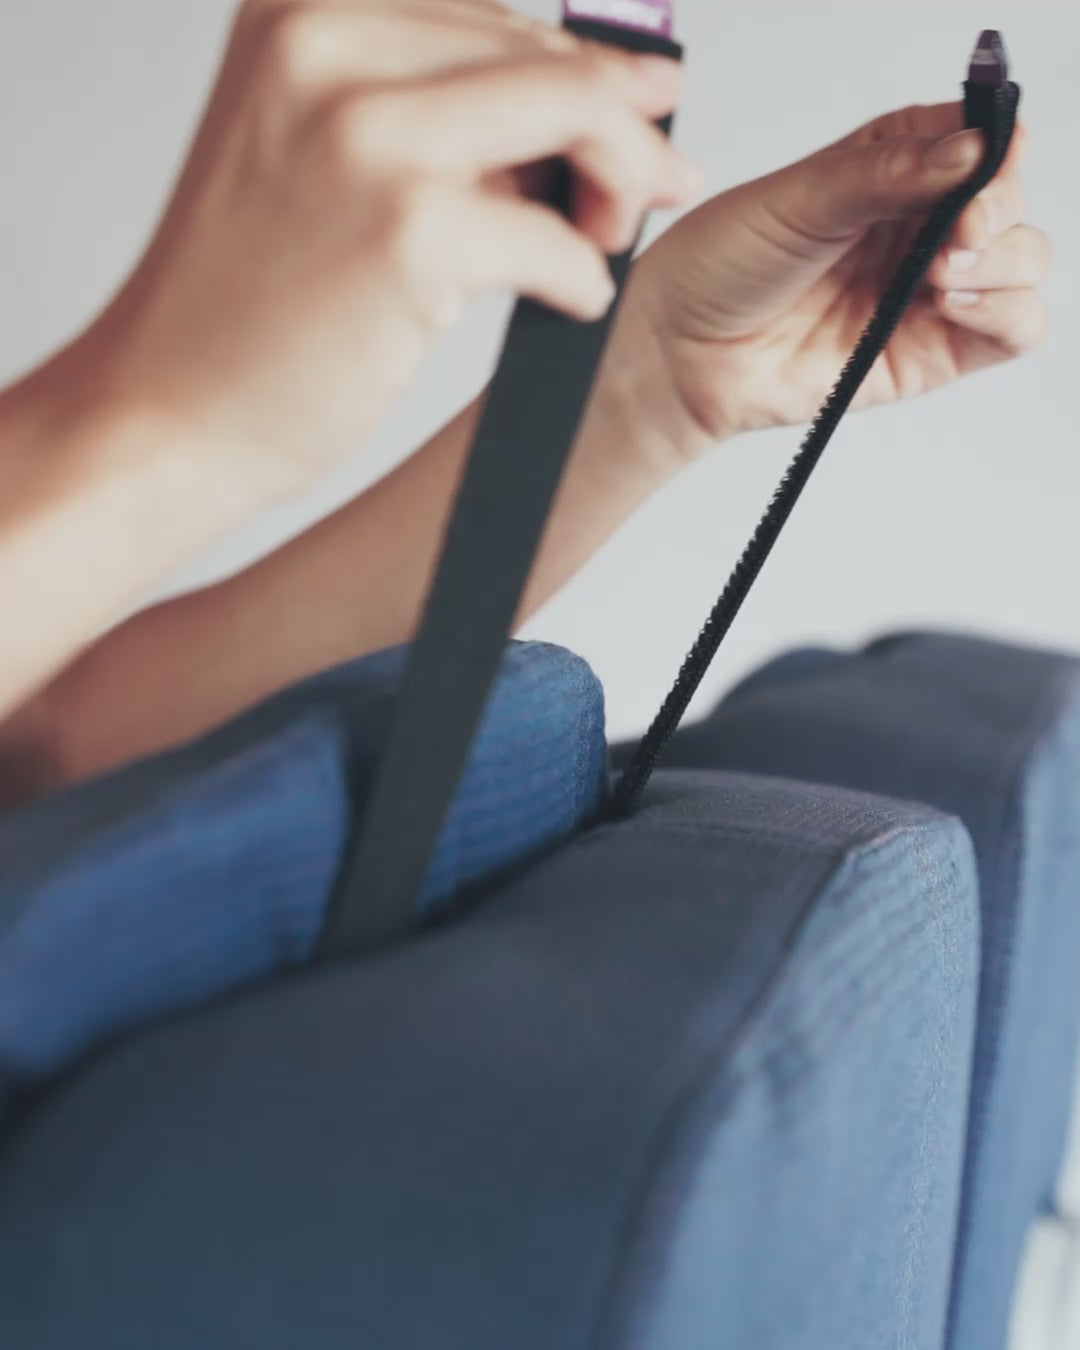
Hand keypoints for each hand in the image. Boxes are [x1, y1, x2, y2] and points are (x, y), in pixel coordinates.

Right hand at [62, 0, 700, 505]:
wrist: (166, 410)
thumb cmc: (244, 303)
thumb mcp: (311, 151)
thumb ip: (420, 106)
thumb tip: (568, 114)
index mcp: (301, 9)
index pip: (494, 15)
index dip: (581, 70)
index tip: (639, 110)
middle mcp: (326, 43)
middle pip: (546, 56)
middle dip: (619, 129)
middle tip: (644, 192)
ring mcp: (367, 132)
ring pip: (574, 121)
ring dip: (621, 184)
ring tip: (611, 237)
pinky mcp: (407, 228)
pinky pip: (557, 239)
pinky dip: (583, 274)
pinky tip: (575, 299)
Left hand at [618, 101, 1052, 464]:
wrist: (682, 351)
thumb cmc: (720, 267)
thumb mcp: (801, 197)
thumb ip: (888, 172)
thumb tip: (969, 150)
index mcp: (893, 171)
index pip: (982, 142)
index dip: (996, 147)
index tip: (984, 158)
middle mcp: (917, 228)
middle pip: (1010, 204)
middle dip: (997, 208)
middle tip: (955, 228)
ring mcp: (926, 292)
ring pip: (1024, 264)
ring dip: (1005, 260)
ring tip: (941, 272)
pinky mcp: (928, 353)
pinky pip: (1013, 331)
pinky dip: (1008, 312)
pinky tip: (952, 302)